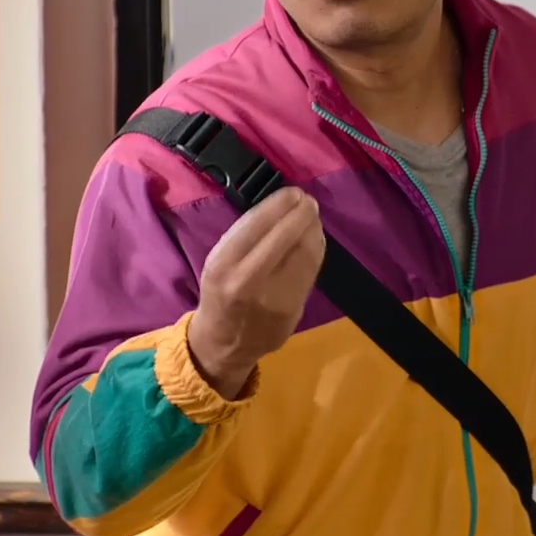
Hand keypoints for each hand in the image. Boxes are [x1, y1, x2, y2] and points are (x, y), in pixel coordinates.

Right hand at [187, 187, 326, 397]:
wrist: (225, 342)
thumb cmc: (221, 292)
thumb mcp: (218, 260)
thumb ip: (246, 236)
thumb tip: (281, 206)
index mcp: (223, 264)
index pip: (256, 224)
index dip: (280, 205)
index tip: (292, 192)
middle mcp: (247, 280)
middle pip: (284, 237)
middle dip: (301, 213)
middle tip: (308, 200)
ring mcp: (274, 298)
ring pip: (304, 253)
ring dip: (313, 229)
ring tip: (312, 217)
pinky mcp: (293, 309)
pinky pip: (311, 271)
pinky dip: (316, 249)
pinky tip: (315, 238)